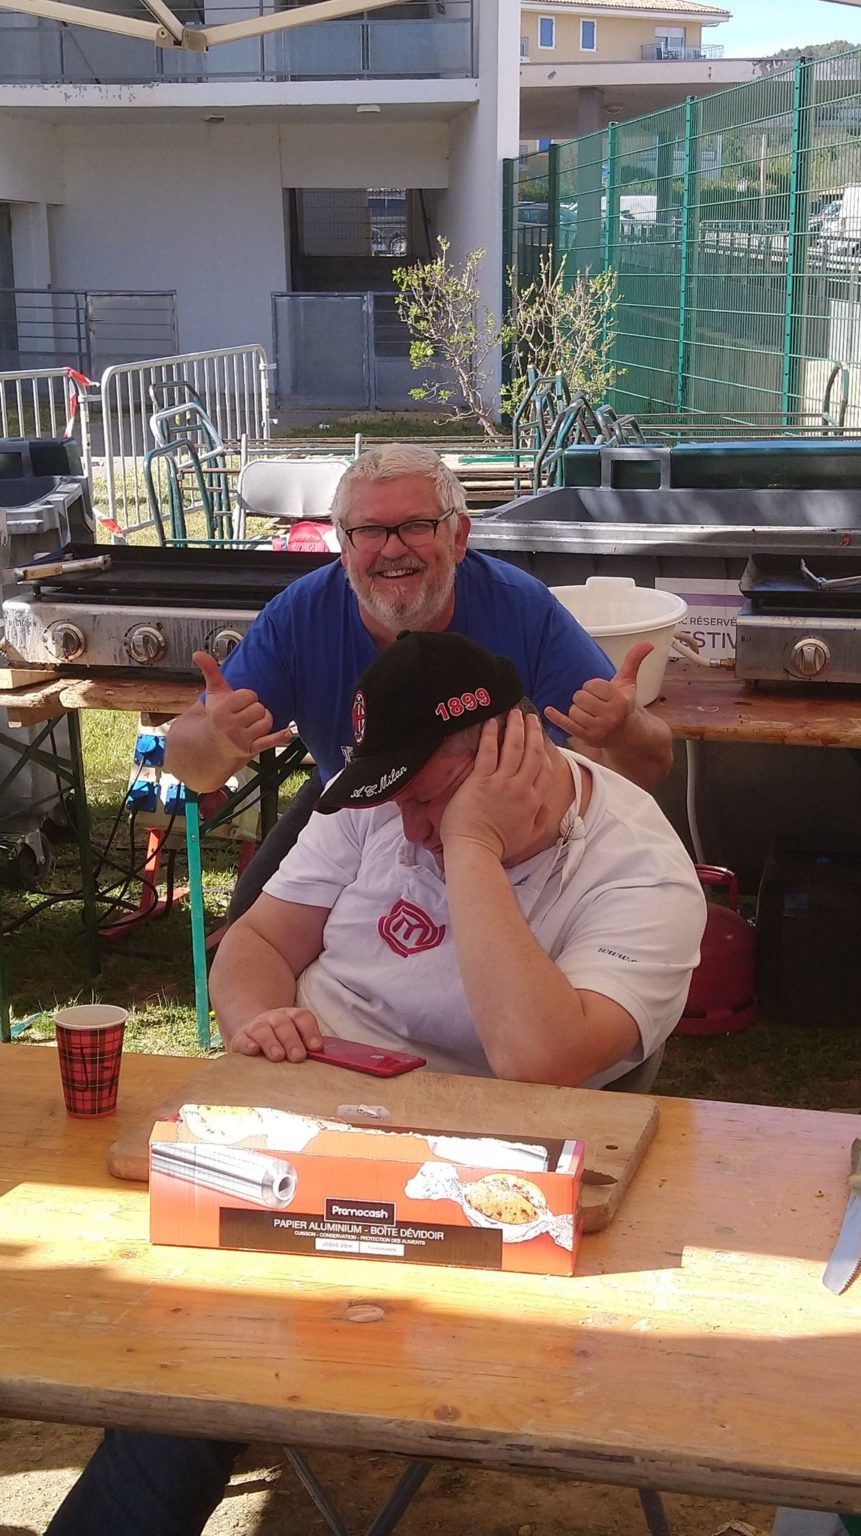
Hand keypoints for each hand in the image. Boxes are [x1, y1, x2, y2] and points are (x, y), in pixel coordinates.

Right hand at [193, 649, 293, 758]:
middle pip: (259, 708)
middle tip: (244, 713)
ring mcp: (240, 739)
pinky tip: (286, 732)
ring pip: (267, 722)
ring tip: (251, 722)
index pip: (249, 695)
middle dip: (255, 709)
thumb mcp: (214, 693)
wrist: (213, 742)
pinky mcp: (250, 749)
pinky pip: (269, 742)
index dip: (247, 697)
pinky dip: (279, 737)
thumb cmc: (217, 714)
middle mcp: (230, 726)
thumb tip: (198, 653)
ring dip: (263, 720)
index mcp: (221, 711)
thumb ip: (210, 671)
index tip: (239, 702)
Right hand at [228, 1007, 322, 1062]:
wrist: (253, 1036)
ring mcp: (255, 1027)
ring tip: (278, 1056)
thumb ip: (308, 1048)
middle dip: (292, 1040)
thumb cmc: (282, 1045)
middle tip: (298, 1056)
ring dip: (271, 1042)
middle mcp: (273, 1019)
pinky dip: (247, 1044)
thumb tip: (323, 1059)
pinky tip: (252, 1049)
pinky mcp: (240, 1039)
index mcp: (291, 1017)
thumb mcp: (297, 1041)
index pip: (302, 1018)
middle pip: (283, 1024)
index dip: (310, 1031)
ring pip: (262, 1029)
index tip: (316, 1047)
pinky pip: (242, 1039)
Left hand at [440, 711, 552, 864]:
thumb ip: (539, 820)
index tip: (541, 738)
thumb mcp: (528, 837)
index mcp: (533, 802)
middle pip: (532, 753)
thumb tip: (545, 809)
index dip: (544, 751)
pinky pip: (488, 752)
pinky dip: (491, 735)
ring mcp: (501, 784)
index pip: (544, 770)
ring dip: (516, 728)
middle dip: (533, 732)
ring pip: (514, 748)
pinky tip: (491, 722)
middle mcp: (521, 789)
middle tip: (530, 716)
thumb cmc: (498, 847)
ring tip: (515, 712)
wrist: (475, 850)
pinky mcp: (480, 781)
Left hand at [544, 641, 652, 749]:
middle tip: (593, 702)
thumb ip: (634, 661)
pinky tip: (549, 710)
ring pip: (573, 711)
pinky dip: (556, 717)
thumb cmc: (624, 704)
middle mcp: (609, 717)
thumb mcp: (628, 682)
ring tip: (588, 711)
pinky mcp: (587, 739)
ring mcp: (598, 730)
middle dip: (584, 697)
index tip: (600, 691)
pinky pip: (566, 725)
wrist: (626, 734)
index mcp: (619, 702)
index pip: (592, 685)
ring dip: (577, 709)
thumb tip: (647, 643)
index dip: (593, 686)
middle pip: (580, 698)